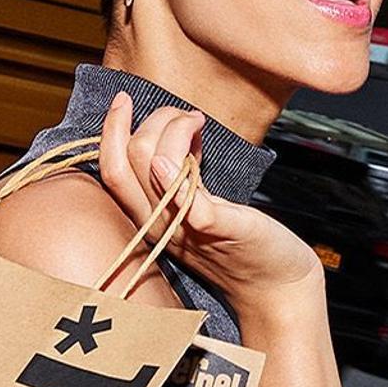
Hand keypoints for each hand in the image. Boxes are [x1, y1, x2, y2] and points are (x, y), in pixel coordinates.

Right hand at [94, 93, 319, 314]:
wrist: (276, 286)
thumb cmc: (240, 244)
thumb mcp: (201, 206)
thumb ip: (182, 175)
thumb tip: (170, 132)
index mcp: (151, 218)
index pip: (112, 171)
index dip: (111, 131)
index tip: (123, 100)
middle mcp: (160, 224)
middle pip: (131, 161)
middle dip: (156, 122)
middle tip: (187, 118)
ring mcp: (187, 228)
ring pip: (154, 168)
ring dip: (175, 130)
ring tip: (198, 124)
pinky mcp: (220, 228)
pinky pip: (191, 202)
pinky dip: (180, 172)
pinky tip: (190, 145)